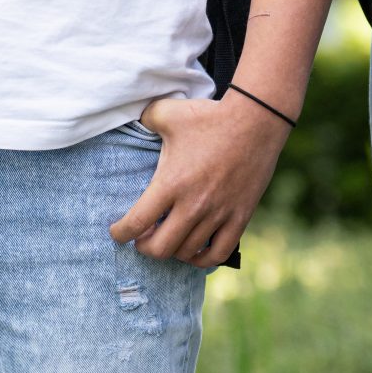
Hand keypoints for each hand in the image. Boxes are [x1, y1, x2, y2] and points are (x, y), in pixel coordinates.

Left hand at [107, 92, 288, 265]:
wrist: (255, 122)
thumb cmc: (208, 117)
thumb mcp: (167, 113)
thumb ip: (144, 120)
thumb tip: (134, 124)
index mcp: (171, 182)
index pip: (137, 222)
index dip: (121, 233)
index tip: (116, 233)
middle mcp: (193, 205)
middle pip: (161, 248)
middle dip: (144, 248)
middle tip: (140, 240)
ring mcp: (219, 214)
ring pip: (188, 252)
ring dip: (172, 251)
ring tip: (166, 240)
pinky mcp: (240, 217)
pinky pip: (218, 253)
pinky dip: (202, 259)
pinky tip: (194, 251)